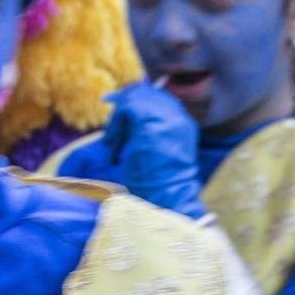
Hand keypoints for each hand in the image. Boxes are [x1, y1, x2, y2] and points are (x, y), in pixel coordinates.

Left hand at [97, 82, 204, 216]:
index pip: (159, 98)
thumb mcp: (157, 151)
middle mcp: (179, 117)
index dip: (136, 101)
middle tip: (110, 128)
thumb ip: (147, 130)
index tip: (117, 110)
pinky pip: (126, 110)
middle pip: (147, 94)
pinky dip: (115, 128)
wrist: (167, 200)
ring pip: (134, 101)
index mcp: (184, 124)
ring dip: (118, 122)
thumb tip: (124, 110)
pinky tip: (113, 147)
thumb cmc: (159, 185)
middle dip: (123, 107)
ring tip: (113, 145)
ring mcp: (166, 118)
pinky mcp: (150, 121)